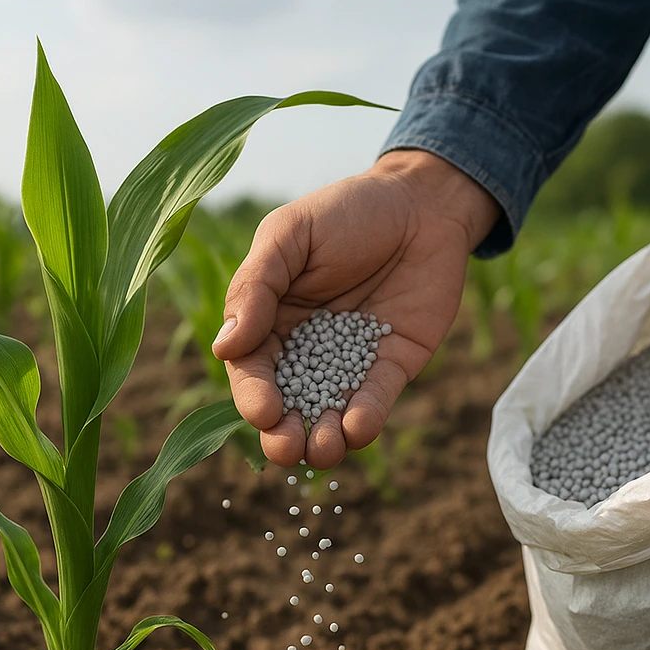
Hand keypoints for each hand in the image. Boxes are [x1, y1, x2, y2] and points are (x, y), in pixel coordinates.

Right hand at [212, 150, 499, 466]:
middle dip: (283, 435)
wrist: (422, 202)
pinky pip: (375, 401)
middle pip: (286, 407)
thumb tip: (226, 346)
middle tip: (288, 447)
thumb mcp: (290, 235)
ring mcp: (349, 364)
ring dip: (324, 440)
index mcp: (270, 322)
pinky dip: (366, 419)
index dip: (254, 396)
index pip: (252, 371)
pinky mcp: (392, 367)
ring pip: (329, 415)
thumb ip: (257, 286)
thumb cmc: (347, 211)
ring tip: (325, 447)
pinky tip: (359, 427)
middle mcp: (305, 351)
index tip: (263, 411)